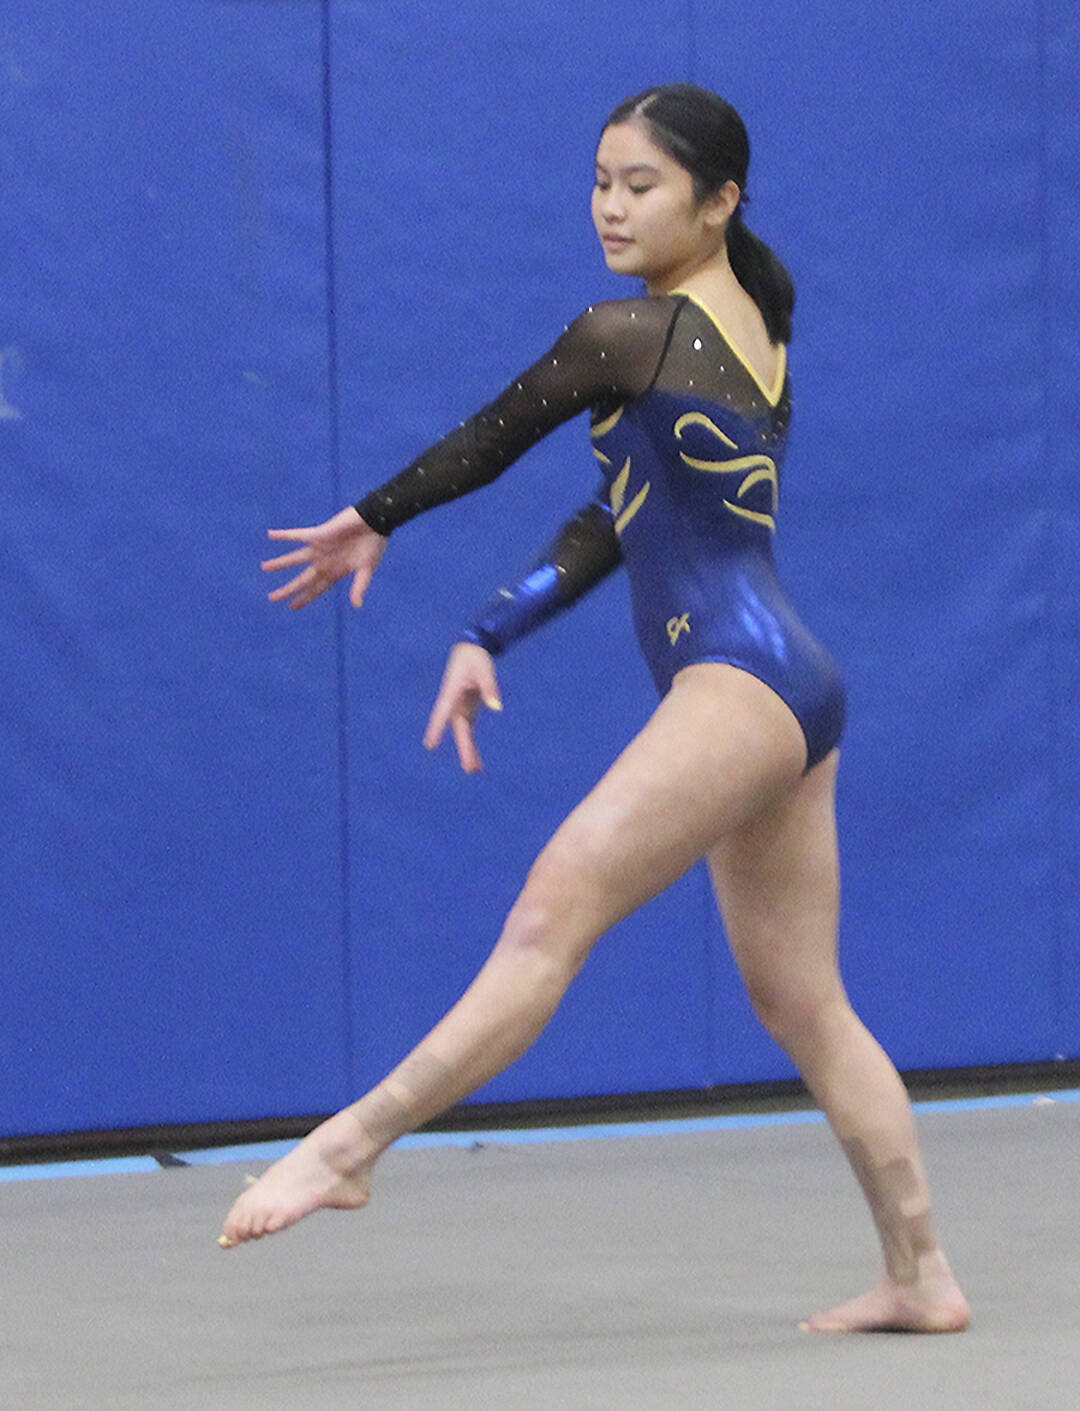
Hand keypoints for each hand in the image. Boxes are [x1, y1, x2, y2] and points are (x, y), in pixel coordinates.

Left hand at [261, 507, 387, 609]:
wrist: (375, 521)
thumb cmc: (374, 546)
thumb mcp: (367, 569)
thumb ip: (360, 586)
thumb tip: (357, 606)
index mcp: (335, 572)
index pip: (316, 589)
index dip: (305, 598)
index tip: (292, 607)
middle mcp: (324, 562)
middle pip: (302, 579)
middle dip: (288, 589)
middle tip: (272, 598)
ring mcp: (320, 549)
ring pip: (295, 558)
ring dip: (280, 563)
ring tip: (264, 567)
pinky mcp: (319, 534)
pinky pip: (297, 535)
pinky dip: (284, 535)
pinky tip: (270, 534)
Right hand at [423, 642, 502, 773]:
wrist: (470, 650)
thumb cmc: (475, 658)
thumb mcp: (485, 670)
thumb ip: (490, 688)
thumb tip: (497, 707)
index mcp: (452, 694)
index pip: (442, 713)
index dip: (437, 729)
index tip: (430, 745)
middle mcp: (453, 706)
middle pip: (459, 730)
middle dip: (465, 749)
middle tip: (471, 768)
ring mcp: (460, 710)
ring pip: (463, 735)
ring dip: (468, 752)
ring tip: (475, 771)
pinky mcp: (467, 711)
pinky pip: (468, 732)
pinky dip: (471, 746)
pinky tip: (475, 761)